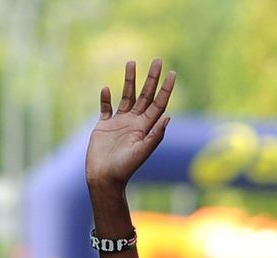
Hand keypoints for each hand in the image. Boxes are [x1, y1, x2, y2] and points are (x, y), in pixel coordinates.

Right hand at [87, 59, 173, 189]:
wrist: (104, 178)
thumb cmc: (124, 168)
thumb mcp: (142, 152)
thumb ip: (155, 135)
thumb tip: (168, 116)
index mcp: (145, 128)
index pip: (159, 104)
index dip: (166, 89)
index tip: (173, 73)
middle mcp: (134, 122)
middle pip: (145, 95)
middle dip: (151, 78)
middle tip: (158, 59)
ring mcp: (119, 123)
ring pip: (126, 96)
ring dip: (129, 80)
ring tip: (131, 62)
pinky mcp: (104, 126)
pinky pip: (106, 108)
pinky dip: (106, 98)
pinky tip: (107, 88)